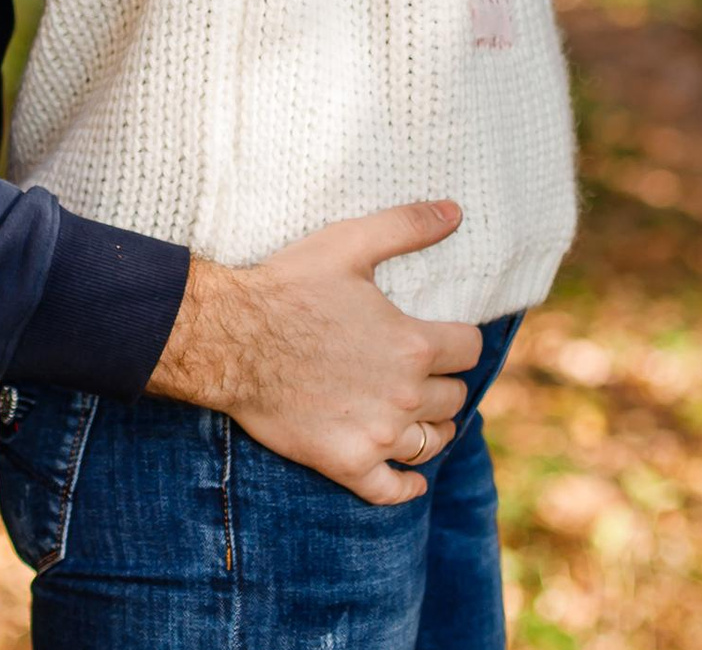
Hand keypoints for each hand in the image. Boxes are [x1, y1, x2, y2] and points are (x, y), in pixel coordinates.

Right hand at [148, 200, 483, 504]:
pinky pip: (393, 490)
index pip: (469, 349)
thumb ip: (407, 226)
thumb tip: (455, 211)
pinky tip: (412, 479)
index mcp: (413, 344)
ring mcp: (377, 436)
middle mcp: (404, 395)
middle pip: (453, 397)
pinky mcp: (346, 464)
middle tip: (426, 372)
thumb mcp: (349, 243)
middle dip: (444, 381)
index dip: (460, 339)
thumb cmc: (289, 287)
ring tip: (422, 416)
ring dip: (434, 427)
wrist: (231, 339)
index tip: (448, 336)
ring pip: (432, 442)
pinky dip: (408, 487)